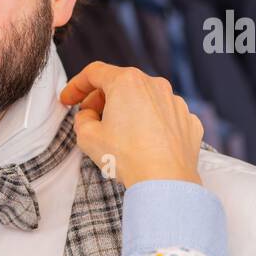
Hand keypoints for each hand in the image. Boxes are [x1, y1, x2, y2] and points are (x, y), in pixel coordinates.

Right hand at [59, 62, 203, 187]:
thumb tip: (90, 116)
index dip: (76, 86)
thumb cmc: (127, 157)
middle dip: (101, 100)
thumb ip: (82, 119)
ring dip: (127, 111)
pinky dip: (150, 124)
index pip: (94, 73)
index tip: (68, 99)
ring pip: (143, 99)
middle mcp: (154, 85)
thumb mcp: (87, 136)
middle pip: (120, 84)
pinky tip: (142, 143)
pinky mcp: (187, 120)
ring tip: (118, 135)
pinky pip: (162, 116)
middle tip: (89, 119)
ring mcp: (175, 102)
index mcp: (127, 82)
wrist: (164, 181)